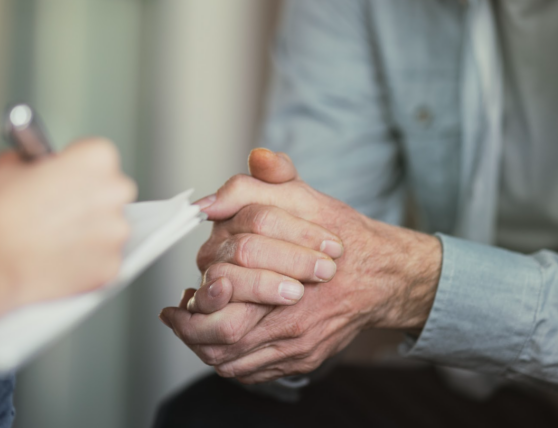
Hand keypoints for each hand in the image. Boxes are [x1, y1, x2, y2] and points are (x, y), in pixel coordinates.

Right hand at [0, 138, 136, 324]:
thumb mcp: (9, 163)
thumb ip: (37, 160)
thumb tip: (39, 167)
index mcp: (96, 158)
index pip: (98, 156)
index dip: (75, 167)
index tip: (63, 177)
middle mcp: (114, 192)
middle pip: (110, 190)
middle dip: (88, 199)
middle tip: (56, 209)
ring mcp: (115, 233)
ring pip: (108, 228)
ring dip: (88, 231)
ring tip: (52, 237)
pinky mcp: (109, 267)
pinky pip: (102, 260)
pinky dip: (85, 262)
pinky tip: (57, 258)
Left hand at [159, 149, 441, 382]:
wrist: (382, 273)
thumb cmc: (340, 233)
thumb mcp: (303, 196)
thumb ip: (258, 185)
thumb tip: (213, 198)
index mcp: (285, 280)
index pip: (223, 299)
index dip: (196, 303)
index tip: (178, 299)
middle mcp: (291, 321)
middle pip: (223, 339)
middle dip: (192, 331)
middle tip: (175, 318)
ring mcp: (297, 346)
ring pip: (234, 360)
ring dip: (206, 347)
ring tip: (190, 330)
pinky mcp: (303, 360)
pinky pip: (254, 372)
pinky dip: (231, 361)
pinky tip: (220, 342)